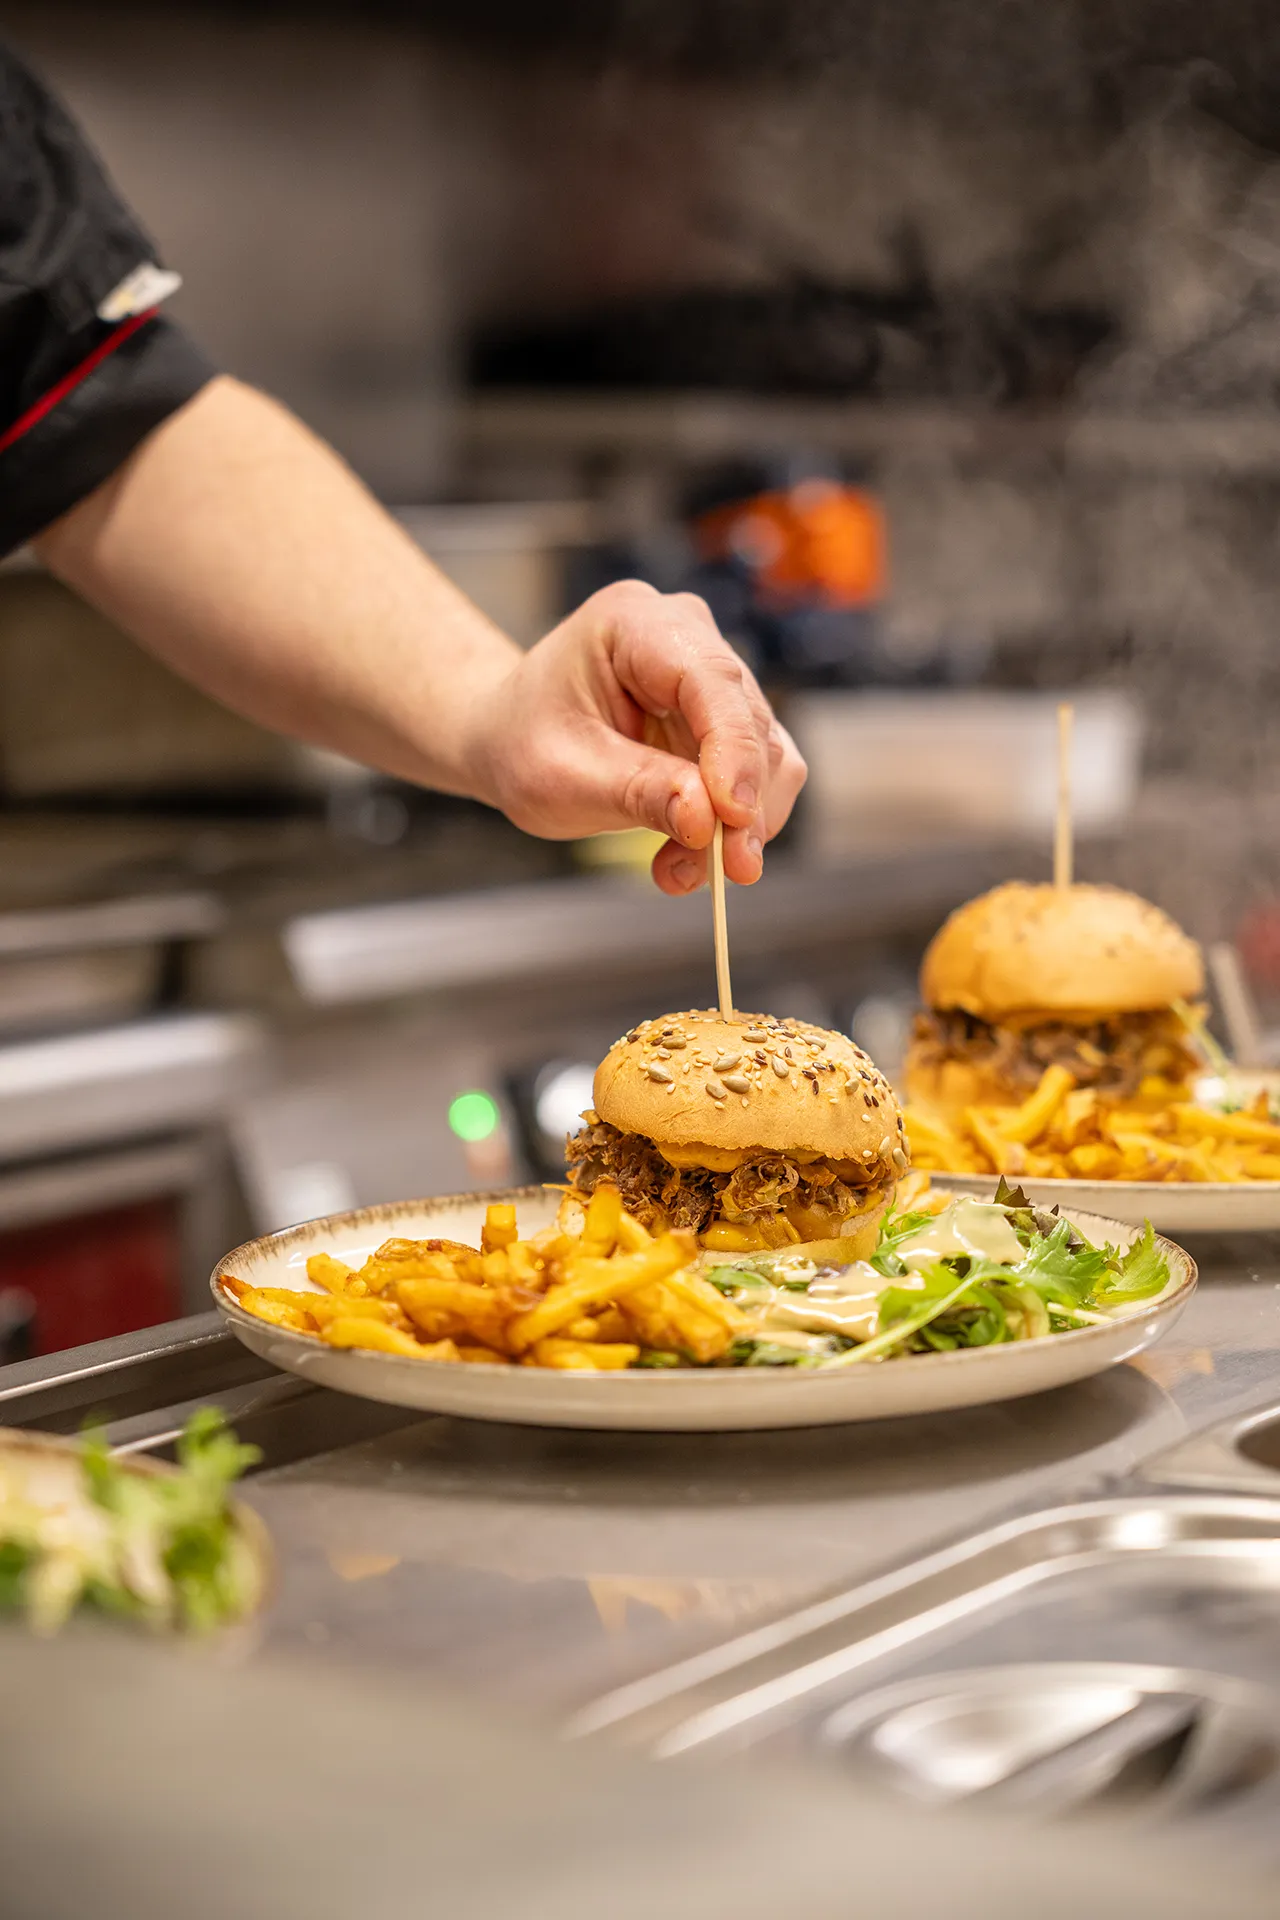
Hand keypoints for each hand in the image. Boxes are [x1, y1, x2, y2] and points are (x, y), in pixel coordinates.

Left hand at [468, 580, 806, 893]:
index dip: (733, 749)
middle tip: (719, 870)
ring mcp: (713, 682)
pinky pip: (756, 780)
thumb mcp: (562, 774)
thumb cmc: (524, 740)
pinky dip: (730, 829)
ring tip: (679, 872)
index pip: (711, 679)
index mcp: (636, 622)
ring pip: (767, 758)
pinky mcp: (726, 726)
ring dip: (738, 828)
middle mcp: (688, 637)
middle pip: (750, 723)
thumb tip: (706, 819)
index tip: (732, 816)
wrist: (512, 738)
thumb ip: (637, 791)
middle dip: (740, 806)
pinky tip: (686, 859)